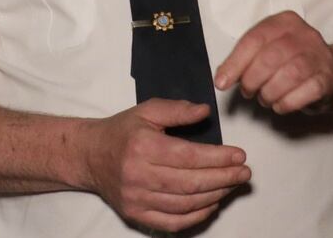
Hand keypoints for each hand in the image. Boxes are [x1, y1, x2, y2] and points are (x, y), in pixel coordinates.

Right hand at [81, 99, 250, 232]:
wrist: (89, 156)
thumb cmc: (121, 132)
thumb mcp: (146, 111)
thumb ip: (177, 110)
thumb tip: (205, 112)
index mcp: (142, 146)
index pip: (189, 156)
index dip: (218, 158)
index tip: (239, 155)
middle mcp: (138, 174)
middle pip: (191, 183)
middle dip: (224, 178)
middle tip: (243, 173)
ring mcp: (137, 198)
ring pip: (186, 203)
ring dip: (215, 195)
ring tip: (231, 185)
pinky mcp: (136, 214)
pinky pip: (174, 221)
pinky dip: (197, 215)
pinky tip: (212, 203)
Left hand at [215, 10, 332, 114]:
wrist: (329, 73)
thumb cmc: (289, 62)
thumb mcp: (265, 51)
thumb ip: (243, 60)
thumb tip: (222, 78)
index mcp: (283, 22)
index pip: (253, 40)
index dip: (235, 64)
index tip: (221, 83)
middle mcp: (304, 34)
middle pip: (269, 58)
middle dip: (252, 80)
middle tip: (248, 92)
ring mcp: (320, 56)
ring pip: (289, 75)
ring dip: (269, 93)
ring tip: (265, 99)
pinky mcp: (328, 78)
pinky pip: (305, 93)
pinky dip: (286, 103)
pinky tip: (280, 105)